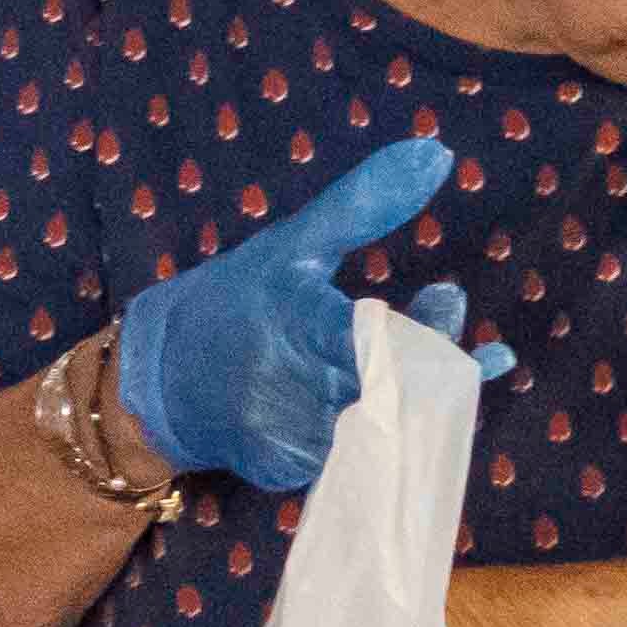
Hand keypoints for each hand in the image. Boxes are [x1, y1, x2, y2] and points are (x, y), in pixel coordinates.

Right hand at [110, 135, 514, 495]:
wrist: (159, 377)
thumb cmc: (235, 300)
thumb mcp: (290, 245)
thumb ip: (363, 204)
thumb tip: (437, 153)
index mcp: (293, 323)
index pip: (378, 339)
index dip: (429, 329)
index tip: (451, 298)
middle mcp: (291, 386)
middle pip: (392, 391)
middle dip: (436, 370)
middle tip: (467, 349)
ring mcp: (287, 438)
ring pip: (382, 432)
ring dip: (421, 406)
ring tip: (436, 380)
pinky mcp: (285, 472)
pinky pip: (353, 458)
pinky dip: (385, 437)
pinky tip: (395, 415)